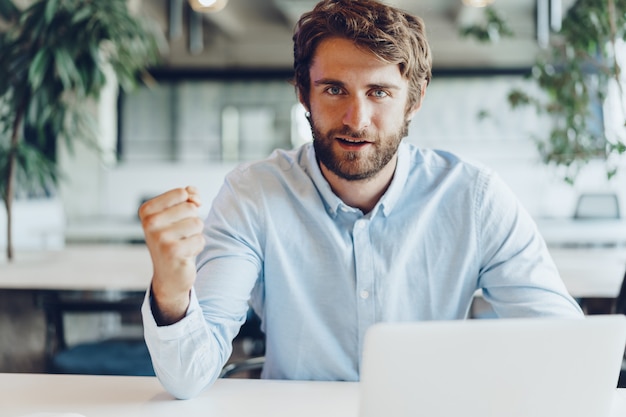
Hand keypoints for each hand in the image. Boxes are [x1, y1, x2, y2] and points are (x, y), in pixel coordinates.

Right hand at [139, 186, 204, 324]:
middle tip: (180, 235)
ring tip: (183, 243)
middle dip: (192, 221)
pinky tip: (185, 254)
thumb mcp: (178, 214)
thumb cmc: (175, 239)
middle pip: (190, 208)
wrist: (169, 275)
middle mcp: (150, 223)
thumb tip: (195, 196)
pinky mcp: (172, 251)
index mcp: (147, 211)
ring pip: (197, 223)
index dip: (189, 204)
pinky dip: (197, 247)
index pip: (182, 193)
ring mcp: (160, 238)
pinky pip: (200, 239)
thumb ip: (188, 197)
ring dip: (195, 234)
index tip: (179, 218)